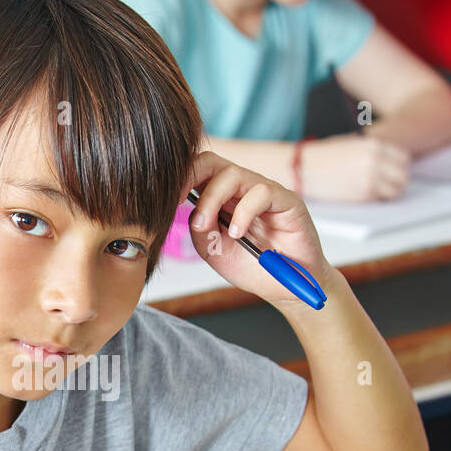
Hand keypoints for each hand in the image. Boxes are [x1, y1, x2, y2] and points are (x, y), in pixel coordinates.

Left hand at [181, 149, 331, 305]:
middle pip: (212, 162)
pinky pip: (261, 192)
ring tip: (207, 226)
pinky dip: (243, 212)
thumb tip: (190, 210)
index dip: (180, 179)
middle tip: (178, 200)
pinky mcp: (287, 200)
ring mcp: (265, 192)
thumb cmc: (252, 267)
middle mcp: (242, 189)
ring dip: (212, 199)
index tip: (164, 198)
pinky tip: (238, 233)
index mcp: (222, 198)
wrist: (286, 288)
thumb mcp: (215, 251)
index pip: (198, 172)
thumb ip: (200, 230)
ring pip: (233, 175)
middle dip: (190, 176)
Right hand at [300, 133, 410, 201]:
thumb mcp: (353, 144)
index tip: (393, 172)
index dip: (400, 167)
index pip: (403, 158)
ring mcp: (371, 178)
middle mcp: (377, 161)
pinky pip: (382, 199)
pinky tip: (368, 195)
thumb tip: (390, 163)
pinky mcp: (363, 194)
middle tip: (389, 185)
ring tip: (379, 192)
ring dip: (392, 192)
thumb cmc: (324, 157)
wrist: (303, 168)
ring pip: (397, 190)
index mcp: (375, 145)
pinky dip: (379, 199)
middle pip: (403, 175)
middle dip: (398, 181)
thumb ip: (373, 151)